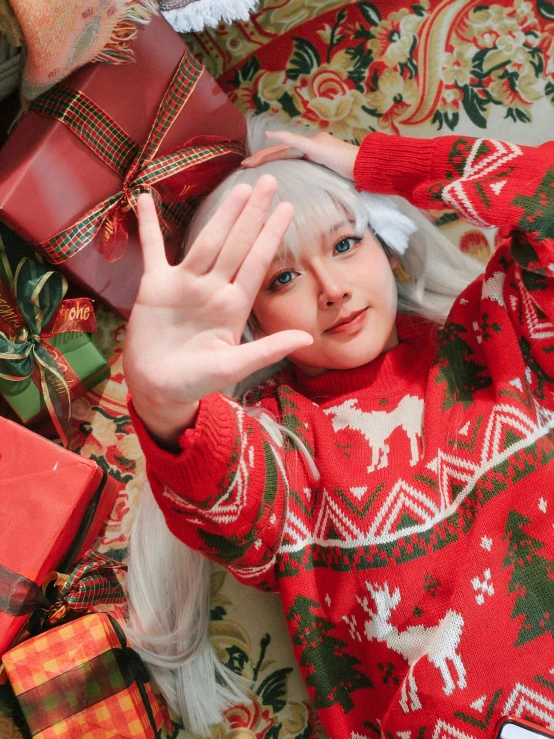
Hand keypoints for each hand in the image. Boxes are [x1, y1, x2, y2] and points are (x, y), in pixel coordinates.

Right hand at [124, 180, 312, 443]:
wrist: (158, 389)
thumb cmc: (196, 382)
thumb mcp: (233, 367)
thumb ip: (266, 350)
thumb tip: (307, 339)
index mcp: (232, 305)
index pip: (256, 262)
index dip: (271, 234)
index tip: (287, 208)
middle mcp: (212, 289)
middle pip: (236, 244)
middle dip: (253, 214)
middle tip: (269, 181)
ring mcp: (184, 285)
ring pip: (206, 241)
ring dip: (221, 214)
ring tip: (238, 187)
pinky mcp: (155, 287)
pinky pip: (152, 250)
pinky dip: (147, 226)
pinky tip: (143, 199)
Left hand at [242, 130, 358, 180]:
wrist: (369, 169)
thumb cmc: (356, 179)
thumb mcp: (332, 183)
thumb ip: (320, 184)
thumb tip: (313, 200)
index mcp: (314, 152)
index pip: (287, 156)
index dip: (270, 161)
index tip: (254, 169)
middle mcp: (312, 144)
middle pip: (281, 152)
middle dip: (261, 159)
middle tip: (244, 166)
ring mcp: (314, 143)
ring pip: (283, 148)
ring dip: (264, 154)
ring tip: (248, 162)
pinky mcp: (317, 146)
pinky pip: (295, 141)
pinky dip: (281, 137)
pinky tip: (269, 135)